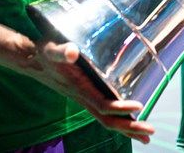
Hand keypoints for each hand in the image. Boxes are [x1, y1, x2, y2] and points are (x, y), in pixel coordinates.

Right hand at [26, 41, 155, 142]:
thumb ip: (61, 50)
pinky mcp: (86, 96)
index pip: (102, 104)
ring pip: (107, 120)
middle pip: (108, 120)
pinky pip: (104, 113)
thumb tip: (71, 51)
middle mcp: (83, 98)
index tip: (139, 106)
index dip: (120, 108)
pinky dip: (119, 120)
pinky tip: (130, 120)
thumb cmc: (44, 53)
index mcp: (79, 88)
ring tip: (146, 136)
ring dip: (127, 128)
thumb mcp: (51, 49)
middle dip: (129, 127)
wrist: (33, 61)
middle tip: (150, 132)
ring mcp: (85, 99)